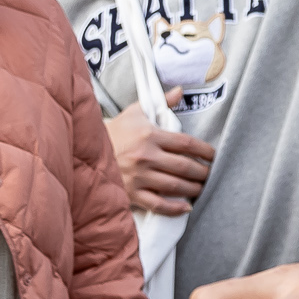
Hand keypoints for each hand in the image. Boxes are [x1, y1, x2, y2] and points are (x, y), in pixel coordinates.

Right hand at [107, 92, 214, 214]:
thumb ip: (161, 102)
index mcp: (150, 135)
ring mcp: (138, 176)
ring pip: (174, 186)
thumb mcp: (136, 112)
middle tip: (210, 174)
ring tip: (202, 188)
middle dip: (202, 172)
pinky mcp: (131, 193)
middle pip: (184, 166)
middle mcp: (145, 156)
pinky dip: (174, 208)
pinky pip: (157, 204)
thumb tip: (181, 91)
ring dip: (193, 189)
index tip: (213, 155)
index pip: (186, 143)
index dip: (205, 151)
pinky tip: (186, 207)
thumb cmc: (115, 131)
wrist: (85, 150)